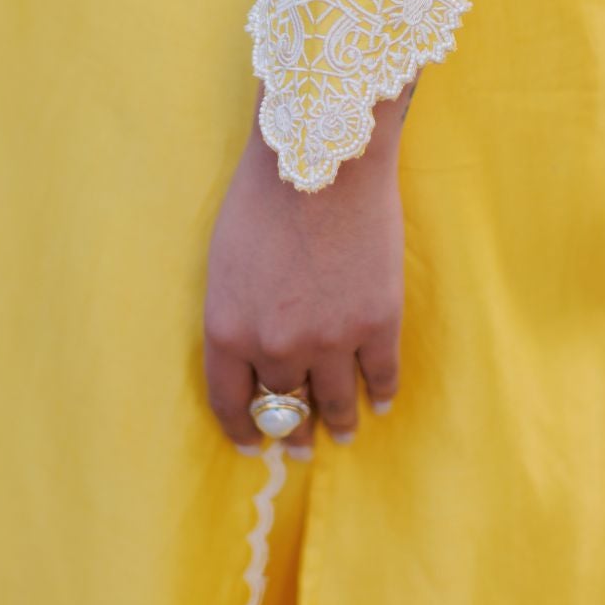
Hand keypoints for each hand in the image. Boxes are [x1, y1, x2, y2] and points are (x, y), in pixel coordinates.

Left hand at [204, 85, 411, 450]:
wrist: (322, 158)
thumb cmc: (264, 195)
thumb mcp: (225, 260)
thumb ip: (236, 311)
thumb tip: (251, 350)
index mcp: (228, 329)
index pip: (229, 401)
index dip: (241, 429)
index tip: (250, 444)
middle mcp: (276, 345)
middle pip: (284, 404)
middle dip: (292, 428)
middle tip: (300, 445)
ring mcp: (330, 339)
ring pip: (334, 400)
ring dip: (338, 422)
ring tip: (342, 434)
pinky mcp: (377, 323)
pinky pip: (379, 376)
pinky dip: (379, 394)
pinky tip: (379, 403)